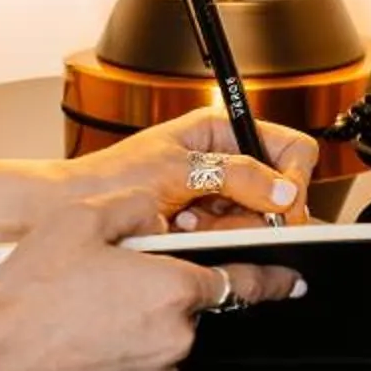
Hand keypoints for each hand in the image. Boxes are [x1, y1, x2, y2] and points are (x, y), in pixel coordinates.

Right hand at [0, 183, 303, 370]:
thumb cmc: (29, 295)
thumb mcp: (79, 221)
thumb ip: (133, 206)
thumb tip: (154, 207)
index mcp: (170, 289)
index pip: (237, 282)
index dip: (268, 278)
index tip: (291, 281)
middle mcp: (173, 338)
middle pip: (183, 311)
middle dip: (155, 299)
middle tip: (105, 292)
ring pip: (162, 347)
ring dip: (138, 333)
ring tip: (84, 322)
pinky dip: (121, 366)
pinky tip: (85, 350)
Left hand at [62, 106, 317, 233]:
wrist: (77, 208)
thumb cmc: (112, 176)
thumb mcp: (178, 168)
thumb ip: (236, 175)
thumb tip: (283, 190)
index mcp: (222, 130)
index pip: (290, 148)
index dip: (293, 177)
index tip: (284, 201)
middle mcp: (226, 160)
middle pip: (281, 191)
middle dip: (256, 209)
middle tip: (225, 215)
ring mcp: (220, 195)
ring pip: (261, 220)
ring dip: (230, 225)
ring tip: (190, 219)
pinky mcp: (210, 225)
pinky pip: (237, 238)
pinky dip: (216, 239)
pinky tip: (186, 230)